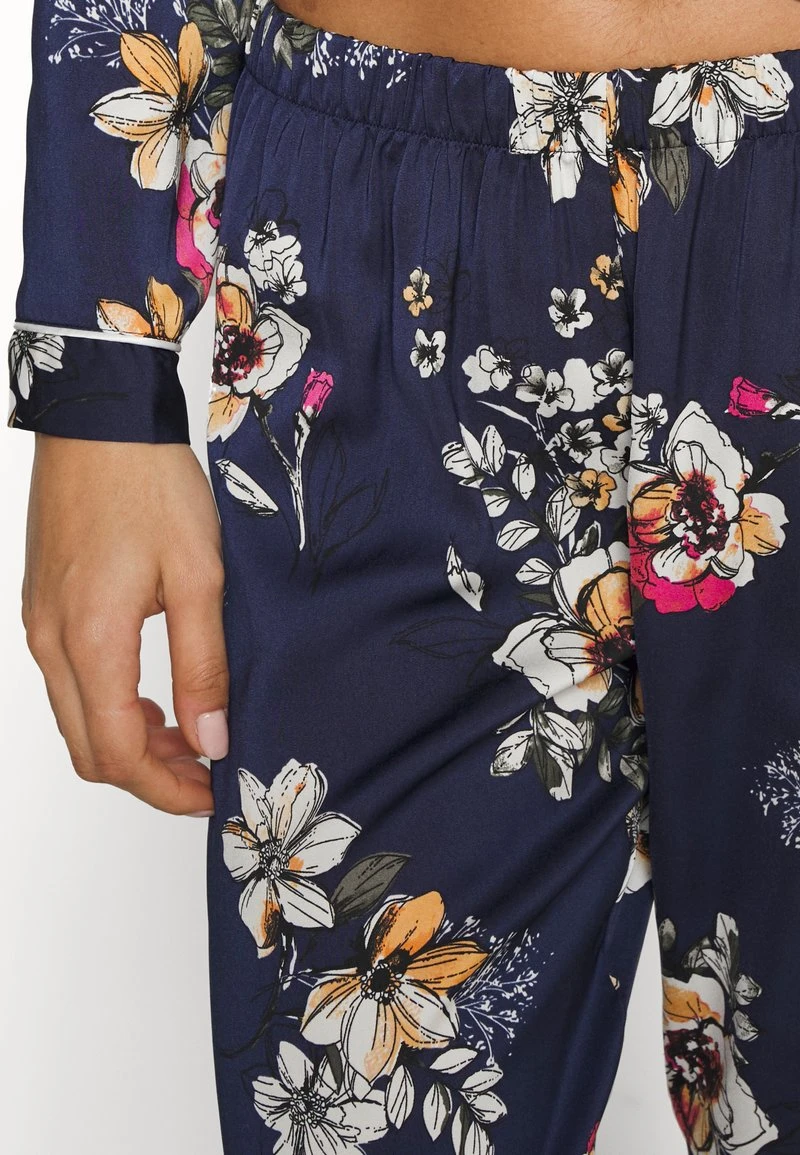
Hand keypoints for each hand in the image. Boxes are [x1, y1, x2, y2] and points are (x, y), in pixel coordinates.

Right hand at [21, 434, 229, 815]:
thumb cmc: (149, 483)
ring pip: (78, 720)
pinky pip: (71, 684)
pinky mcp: (44, 607)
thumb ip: (204, 665)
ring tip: (190, 734)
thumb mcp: (199, 575)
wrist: (100, 418)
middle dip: (149, 775)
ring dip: (131, 742)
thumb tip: (212, 739)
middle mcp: (52, 641)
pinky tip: (155, 695)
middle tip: (207, 771)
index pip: (119, 753)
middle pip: (90, 749)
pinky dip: (112, 707)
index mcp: (91, 639)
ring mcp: (41, 625)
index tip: (213, 794)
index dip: (167, 788)